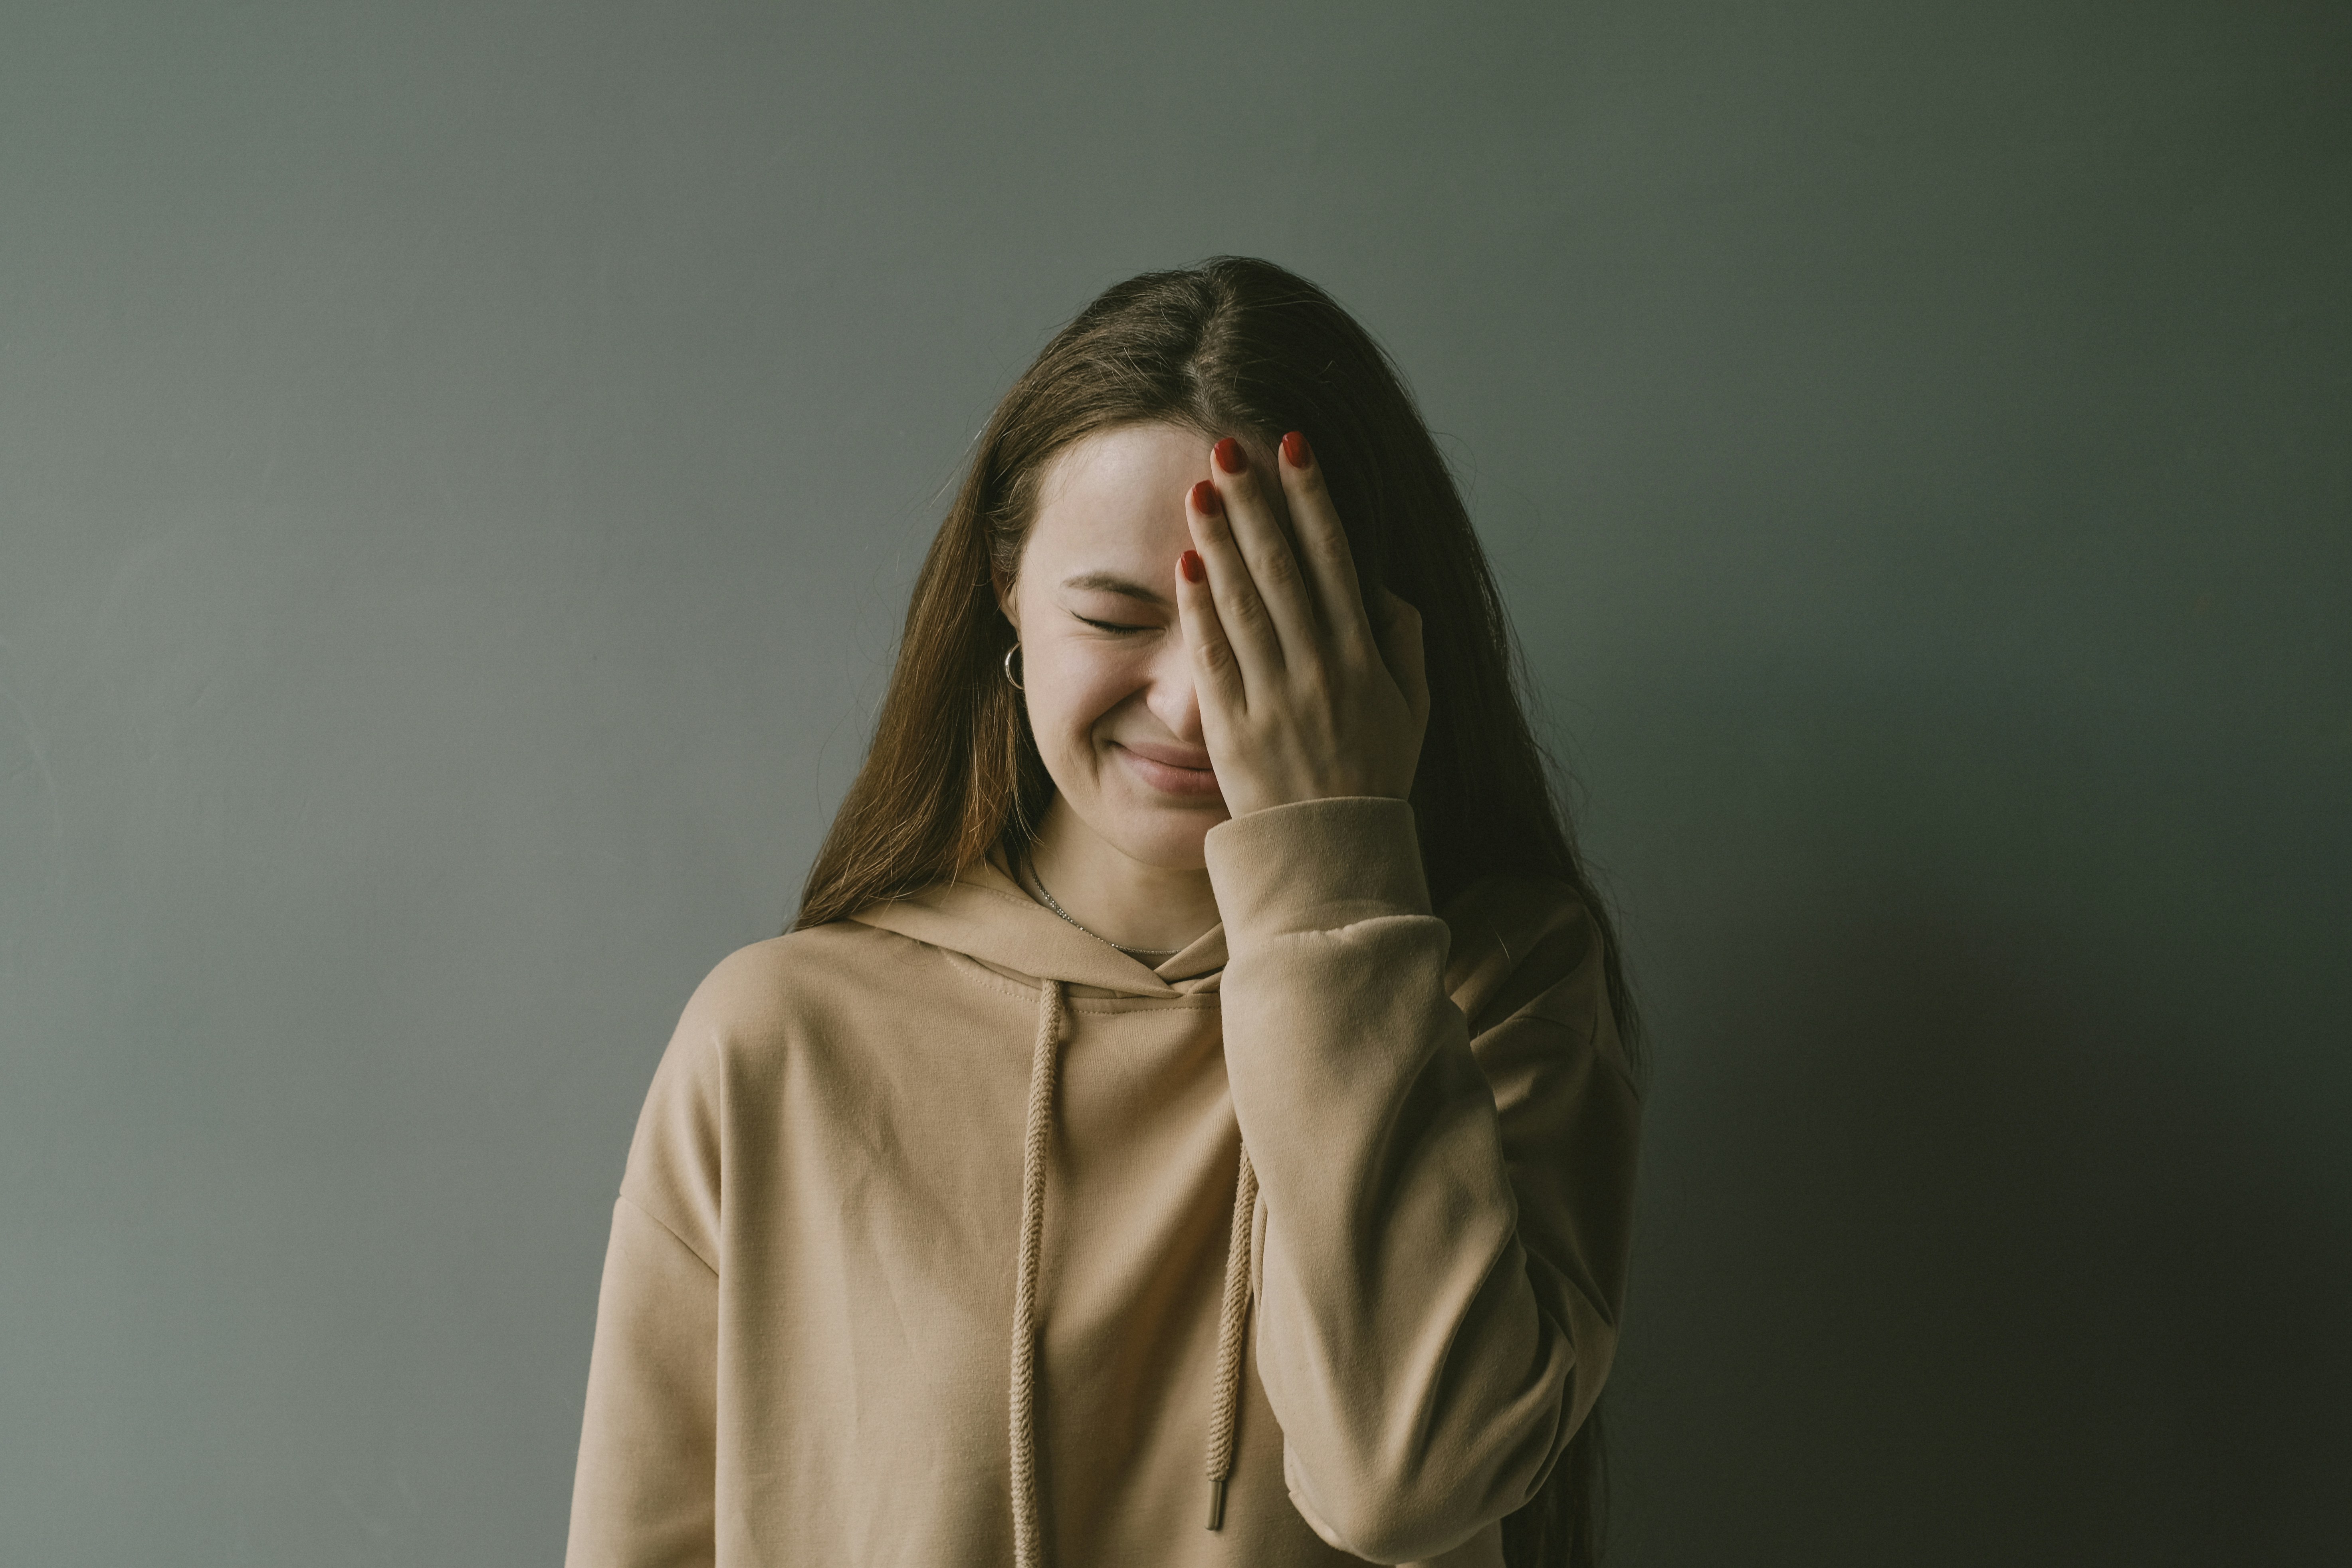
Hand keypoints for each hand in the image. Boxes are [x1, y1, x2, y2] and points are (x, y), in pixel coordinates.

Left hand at [1173, 432, 1429, 819]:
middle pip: (1283, 567)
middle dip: (1256, 502)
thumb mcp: (1412, 709)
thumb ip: (1404, 643)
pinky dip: (1198, 607)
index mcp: (1363, 657)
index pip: (1335, 558)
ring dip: (1220, 539)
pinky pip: (1213, 656)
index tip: (1295, 447)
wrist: (1332, 853)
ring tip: (1200, 488)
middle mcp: (1319, 669)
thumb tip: (1384, 586)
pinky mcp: (1233, 728)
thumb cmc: (1373, 776)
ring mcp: (1274, 698)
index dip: (1313, 498)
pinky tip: (1185, 562)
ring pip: (1244, 602)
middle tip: (1230, 447)